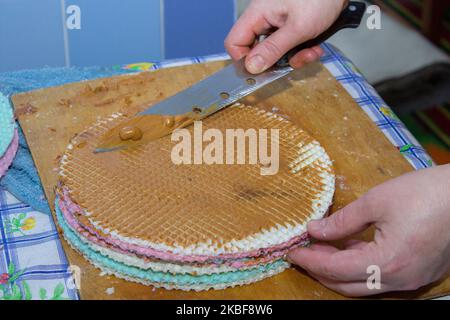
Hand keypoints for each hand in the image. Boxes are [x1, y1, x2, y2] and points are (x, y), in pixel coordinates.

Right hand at [225, 0, 347, 73]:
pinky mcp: (290, 27)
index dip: (244, 60)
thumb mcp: (297, 29)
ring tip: (310, 53)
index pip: (234, 42)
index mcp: (257, 13)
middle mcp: (264, 18)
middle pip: (255, 50)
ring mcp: (277, 23)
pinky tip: (314, 47)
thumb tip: (251, 67)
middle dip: (275, 61)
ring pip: (274, 51)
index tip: (260, 72)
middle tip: (290, 65)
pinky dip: (301, 51)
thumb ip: (273, 49)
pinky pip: (288, 47)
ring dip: (293, 58)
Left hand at [289, 164, 449, 296]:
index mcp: (387, 262)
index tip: (291, 251)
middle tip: (302, 253)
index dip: (310, 259)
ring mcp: (413, 279)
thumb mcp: (376, 201)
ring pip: (364, 285)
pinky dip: (360, 267)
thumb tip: (314, 230)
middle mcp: (400, 279)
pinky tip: (349, 249)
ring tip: (320, 249)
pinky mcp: (420, 273)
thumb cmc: (425, 193)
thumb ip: (342, 221)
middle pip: (348, 286)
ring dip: (339, 271)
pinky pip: (381, 278)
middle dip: (320, 271)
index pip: (335, 268)